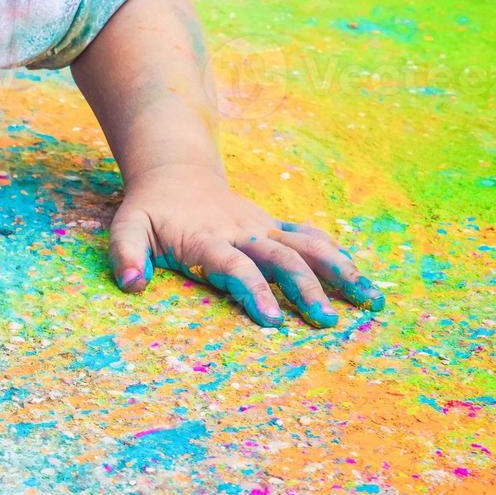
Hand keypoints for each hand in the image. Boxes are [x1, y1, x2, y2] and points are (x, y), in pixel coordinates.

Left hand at [107, 170, 385, 328]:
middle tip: (328, 322)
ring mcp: (262, 227)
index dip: (253, 291)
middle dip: (307, 290)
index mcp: (206, 238)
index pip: (235, 266)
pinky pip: (310, 237)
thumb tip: (131, 285)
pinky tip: (362, 280)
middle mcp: (241, 232)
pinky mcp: (273, 225)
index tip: (272, 321)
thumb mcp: (127, 228)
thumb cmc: (149, 210)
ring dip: (340, 272)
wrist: (175, 172)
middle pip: (281, 259)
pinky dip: (337, 256)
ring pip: (308, 246)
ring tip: (371, 301)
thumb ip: (125, 254)